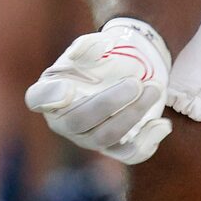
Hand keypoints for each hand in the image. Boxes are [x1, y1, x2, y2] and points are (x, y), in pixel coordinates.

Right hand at [25, 18, 172, 164]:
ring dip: (133, 115)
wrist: (127, 69)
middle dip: (109, 103)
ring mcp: (89, 138)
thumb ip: (89, 45)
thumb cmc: (102, 57)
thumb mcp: (93, 46)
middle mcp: (65, 121)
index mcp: (51, 91)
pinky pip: (128, 155)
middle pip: (79, 121)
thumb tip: (97, 49)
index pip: (38, 98)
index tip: (68, 88)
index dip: (49, 97)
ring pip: (107, 137)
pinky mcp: (115, 148)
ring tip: (153, 90)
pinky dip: (147, 143)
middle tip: (135, 84)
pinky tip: (163, 124)